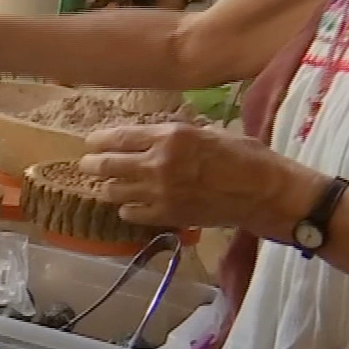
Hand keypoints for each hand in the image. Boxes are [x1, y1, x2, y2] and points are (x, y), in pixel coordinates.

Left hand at [79, 122, 328, 239]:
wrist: (262, 192)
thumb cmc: (244, 156)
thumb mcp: (208, 132)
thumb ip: (176, 135)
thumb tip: (152, 137)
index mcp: (171, 136)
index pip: (120, 137)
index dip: (100, 140)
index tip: (90, 142)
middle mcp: (159, 163)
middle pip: (108, 165)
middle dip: (92, 164)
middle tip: (85, 164)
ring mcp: (159, 192)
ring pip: (114, 191)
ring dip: (107, 187)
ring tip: (106, 186)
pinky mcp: (165, 216)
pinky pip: (130, 213)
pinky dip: (126, 209)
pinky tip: (129, 206)